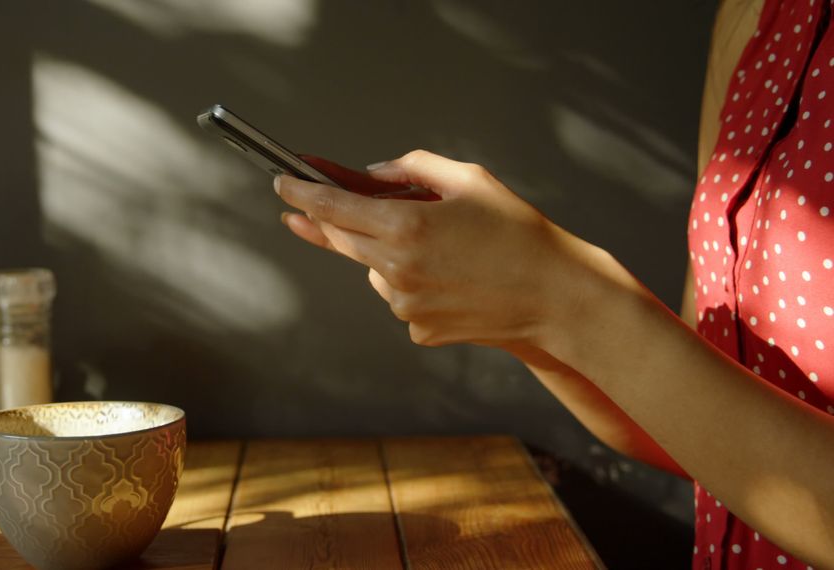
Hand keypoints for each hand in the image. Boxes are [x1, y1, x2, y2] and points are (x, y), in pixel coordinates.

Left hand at [277, 150, 594, 349]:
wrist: (554, 296)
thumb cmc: (518, 232)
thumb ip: (411, 168)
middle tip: (300, 208)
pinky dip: (412, 284)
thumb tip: (371, 175)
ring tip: (443, 251)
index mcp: (406, 225)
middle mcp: (396, 268)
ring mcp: (404, 305)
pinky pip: (399, 298)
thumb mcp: (468, 179)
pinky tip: (452, 281)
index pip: (333, 207)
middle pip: (341, 239)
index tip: (282, 182)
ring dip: (386, 254)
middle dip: (320, 221)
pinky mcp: (417, 329)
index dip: (302, 192)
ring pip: (373, 270)